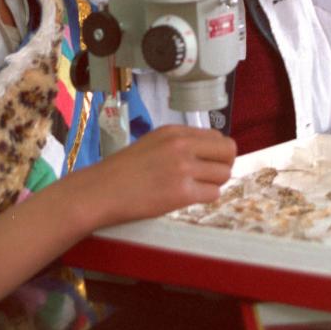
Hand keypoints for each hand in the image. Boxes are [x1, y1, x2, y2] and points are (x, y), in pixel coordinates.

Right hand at [87, 126, 235, 226]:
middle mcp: (182, 145)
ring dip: (215, 183)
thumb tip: (209, 153)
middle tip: (210, 177)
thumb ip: (180, 145)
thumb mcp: (153, 143)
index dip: (217, 152)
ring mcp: (183, 168)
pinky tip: (188, 197)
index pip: (217, 136)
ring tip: (196, 188)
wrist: (102, 190)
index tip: (208, 163)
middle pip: (228, 151)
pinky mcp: (181, 193)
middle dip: (224, 165)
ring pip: (224, 174)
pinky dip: (205, 197)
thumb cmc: (124, 170)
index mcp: (175, 131)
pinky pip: (213, 194)